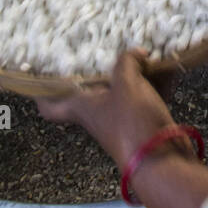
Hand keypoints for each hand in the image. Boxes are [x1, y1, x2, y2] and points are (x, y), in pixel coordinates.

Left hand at [37, 49, 176, 171]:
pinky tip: (168, 67)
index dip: (42, 91)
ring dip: (135, 71)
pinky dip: (156, 82)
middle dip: (101, 67)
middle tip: (104, 47)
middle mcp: (98, 113)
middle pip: (92, 88)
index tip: (39, 74)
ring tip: (145, 52)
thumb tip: (136, 53)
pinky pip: (146, 95)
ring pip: (123, 88)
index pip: (50, 106)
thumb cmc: (132, 123)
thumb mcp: (126, 84)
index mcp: (83, 106)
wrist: (161, 160)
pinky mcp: (143, 121)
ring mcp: (121, 118)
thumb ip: (127, 62)